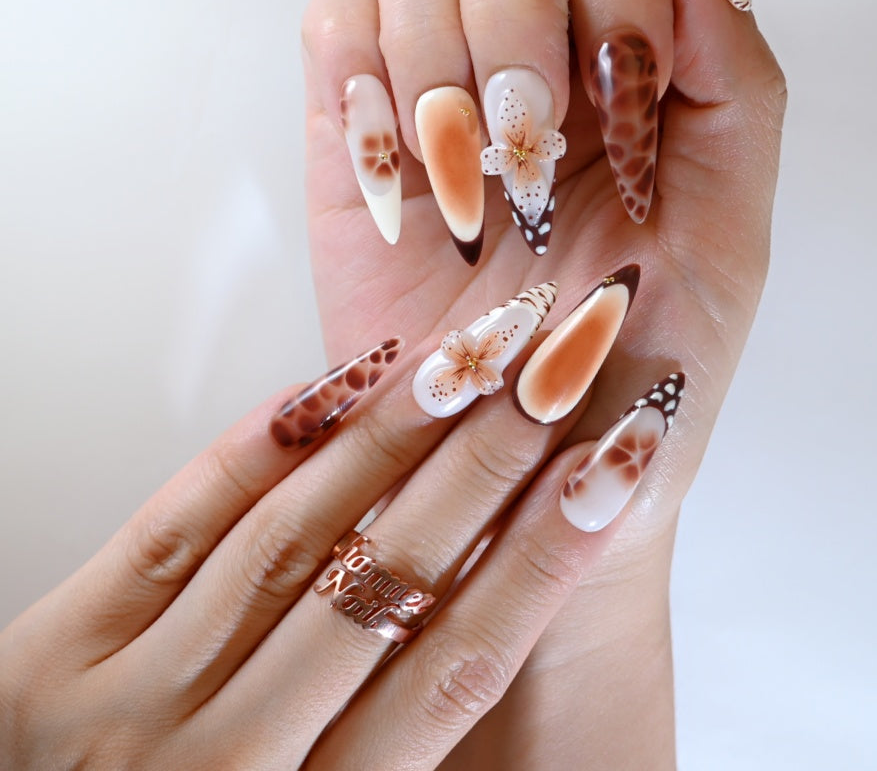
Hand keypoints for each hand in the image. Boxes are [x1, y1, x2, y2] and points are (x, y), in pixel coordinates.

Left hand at [0, 332, 665, 768]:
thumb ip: (386, 731)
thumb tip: (482, 597)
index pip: (458, 669)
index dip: (543, 561)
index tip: (612, 469)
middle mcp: (234, 767)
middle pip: (390, 584)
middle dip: (487, 462)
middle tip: (557, 365)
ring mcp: (128, 708)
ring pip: (290, 541)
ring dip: (389, 437)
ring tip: (466, 355)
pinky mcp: (46, 658)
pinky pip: (171, 529)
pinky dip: (256, 450)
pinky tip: (327, 385)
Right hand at [301, 0, 783, 769]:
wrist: (518, 466)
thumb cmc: (634, 365)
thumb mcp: (732, 233)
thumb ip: (738, 83)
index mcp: (641, 59)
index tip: (617, 98)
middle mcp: (545, 47)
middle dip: (520, 9)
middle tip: (528, 140)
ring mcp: (441, 77)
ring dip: (438, 42)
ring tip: (465, 173)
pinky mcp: (355, 125)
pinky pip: (335, 15)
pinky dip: (361, 70)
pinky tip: (404, 169)